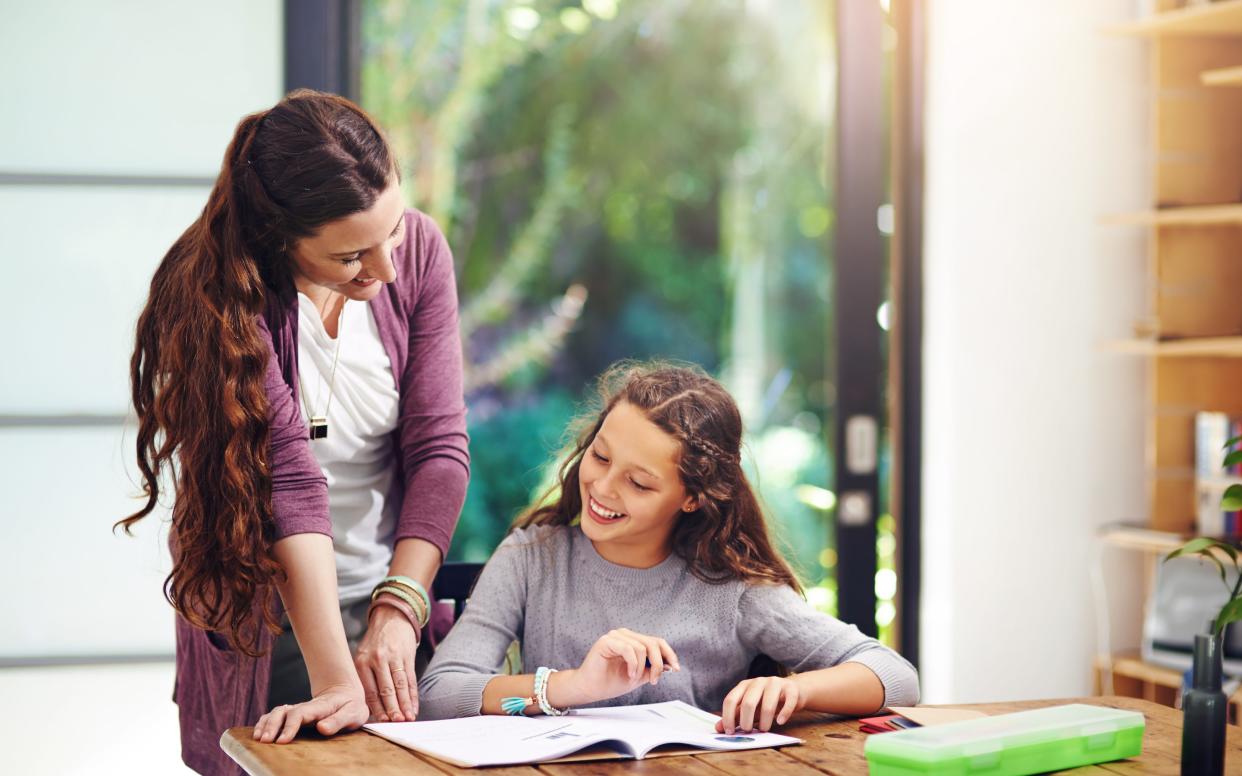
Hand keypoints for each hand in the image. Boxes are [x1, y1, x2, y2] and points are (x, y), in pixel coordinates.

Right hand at [252, 682, 367, 742]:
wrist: (345, 693)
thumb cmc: (350, 706)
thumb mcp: (353, 713)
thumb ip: (338, 720)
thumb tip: (322, 728)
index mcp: (320, 706)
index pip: (300, 713)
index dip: (290, 726)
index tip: (282, 740)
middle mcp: (305, 707)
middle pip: (283, 711)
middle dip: (272, 726)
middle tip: (265, 741)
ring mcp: (297, 709)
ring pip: (276, 712)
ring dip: (266, 724)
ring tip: (259, 739)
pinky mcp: (293, 714)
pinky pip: (274, 716)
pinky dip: (264, 723)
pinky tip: (258, 734)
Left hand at [355, 602, 420, 721]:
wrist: (392, 618)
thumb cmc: (375, 642)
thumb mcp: (363, 656)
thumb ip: (365, 678)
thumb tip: (370, 707)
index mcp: (363, 662)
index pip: (370, 690)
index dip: (377, 708)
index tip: (382, 722)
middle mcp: (378, 660)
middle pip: (386, 689)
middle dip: (392, 708)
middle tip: (396, 723)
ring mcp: (394, 657)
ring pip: (400, 685)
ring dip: (405, 704)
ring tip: (408, 718)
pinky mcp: (407, 655)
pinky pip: (411, 679)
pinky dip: (413, 695)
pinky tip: (414, 706)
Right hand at [562, 628, 679, 705]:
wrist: (590, 689)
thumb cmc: (610, 682)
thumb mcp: (639, 676)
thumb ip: (652, 668)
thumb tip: (670, 664)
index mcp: (633, 640)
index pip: (657, 641)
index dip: (669, 654)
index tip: (675, 669)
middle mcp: (625, 634)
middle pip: (652, 643)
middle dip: (658, 664)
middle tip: (654, 680)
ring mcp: (615, 636)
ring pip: (642, 647)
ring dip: (642, 668)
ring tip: (634, 678)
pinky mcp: (606, 641)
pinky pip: (628, 649)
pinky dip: (633, 664)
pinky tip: (629, 674)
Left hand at [716, 676, 803, 733]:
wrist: (792, 690)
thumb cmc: (766, 701)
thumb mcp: (749, 708)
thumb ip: (735, 716)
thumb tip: (718, 728)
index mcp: (744, 686)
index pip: (730, 700)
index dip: (728, 717)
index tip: (729, 732)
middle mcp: (758, 682)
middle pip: (748, 703)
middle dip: (746, 721)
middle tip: (748, 732)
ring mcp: (775, 683)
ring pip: (768, 704)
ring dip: (765, 721)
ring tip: (765, 729)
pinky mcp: (791, 688)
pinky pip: (788, 702)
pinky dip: (784, 714)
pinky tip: (780, 721)